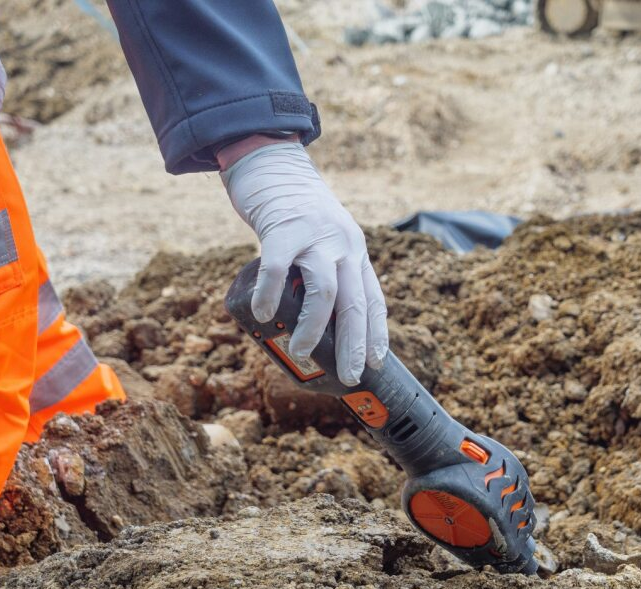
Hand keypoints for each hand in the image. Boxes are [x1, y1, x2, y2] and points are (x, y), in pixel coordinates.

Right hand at [221, 142, 388, 385]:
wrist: (271, 161)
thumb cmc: (293, 209)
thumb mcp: (324, 238)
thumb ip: (327, 270)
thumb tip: (319, 319)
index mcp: (354, 251)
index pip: (373, 298)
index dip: (376, 333)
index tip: (375, 362)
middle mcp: (342, 244)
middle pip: (354, 302)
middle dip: (353, 344)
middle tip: (347, 375)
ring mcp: (314, 236)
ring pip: (324, 292)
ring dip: (314, 328)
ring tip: (302, 352)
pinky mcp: (282, 228)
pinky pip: (278, 269)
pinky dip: (272, 296)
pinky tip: (264, 315)